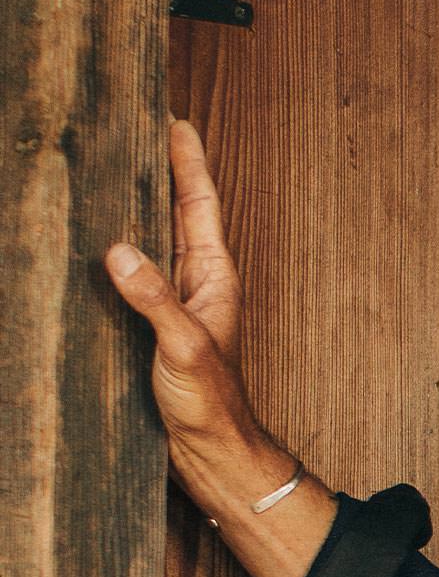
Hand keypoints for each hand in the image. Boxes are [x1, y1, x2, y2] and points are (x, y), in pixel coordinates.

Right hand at [104, 116, 336, 576]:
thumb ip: (155, 301)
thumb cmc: (213, 408)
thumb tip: (120, 253)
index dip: (186, 160)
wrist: (213, 460)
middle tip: (125, 124)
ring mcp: (174, 306)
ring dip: (128, 207)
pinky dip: (110, 253)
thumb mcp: (185, 348)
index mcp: (214, 279)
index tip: (170, 115)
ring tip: (100, 167)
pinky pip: (128, 277)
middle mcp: (196, 286)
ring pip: (149, 242)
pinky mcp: (152, 330)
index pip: (200, 204)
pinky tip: (85, 241)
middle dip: (153, 170)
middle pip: (172, 213)